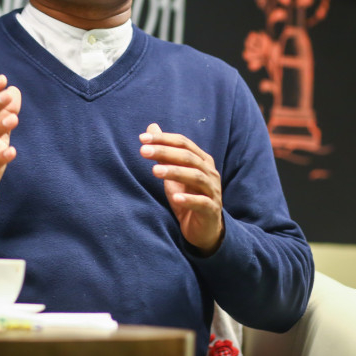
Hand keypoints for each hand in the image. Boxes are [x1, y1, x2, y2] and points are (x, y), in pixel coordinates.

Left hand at [139, 123, 223, 255]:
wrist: (203, 228)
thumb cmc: (187, 196)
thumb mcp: (173, 173)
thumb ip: (164, 152)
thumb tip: (151, 127)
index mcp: (202, 161)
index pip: (183, 143)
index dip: (164, 139)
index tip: (142, 139)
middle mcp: (210, 173)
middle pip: (189, 157)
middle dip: (165, 152)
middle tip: (143, 151)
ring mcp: (213, 191)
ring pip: (196, 177)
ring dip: (175, 172)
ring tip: (155, 171)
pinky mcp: (212, 210)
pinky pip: (202, 203)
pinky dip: (189, 199)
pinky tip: (175, 198)